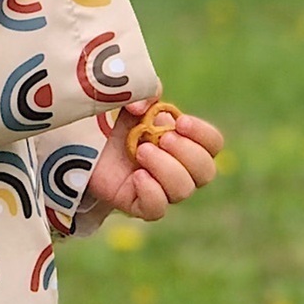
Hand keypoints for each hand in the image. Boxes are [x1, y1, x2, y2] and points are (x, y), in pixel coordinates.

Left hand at [82, 99, 223, 220]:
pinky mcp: (139, 204)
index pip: (213, 144)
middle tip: (163, 138)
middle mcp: (181, 170)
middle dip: (187, 153)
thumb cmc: (120, 124)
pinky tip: (136, 176)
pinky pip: (157, 209)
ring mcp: (162, 189)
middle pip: (206, 172)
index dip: (203, 134)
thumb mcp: (133, 101)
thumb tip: (143, 108)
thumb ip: (144, 94)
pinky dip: (151, 192)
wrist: (89, 145)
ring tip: (141, 151)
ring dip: (166, 168)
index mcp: (187, 142)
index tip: (181, 122)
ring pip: (183, 191)